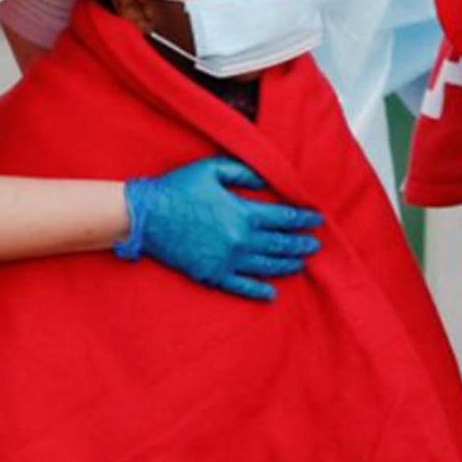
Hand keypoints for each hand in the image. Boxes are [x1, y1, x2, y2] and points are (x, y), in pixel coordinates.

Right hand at [121, 157, 322, 301]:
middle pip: (280, 245)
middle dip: (301, 244)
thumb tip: (265, 182)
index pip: (283, 218)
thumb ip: (243, 173)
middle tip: (314, 245)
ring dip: (287, 265)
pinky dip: (258, 291)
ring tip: (299, 264)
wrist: (146, 216)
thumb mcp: (211, 169)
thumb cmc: (177, 189)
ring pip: (266, 266)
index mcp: (243, 213)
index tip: (315, 219)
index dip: (302, 218)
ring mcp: (227, 261)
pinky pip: (241, 286)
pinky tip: (270, 292)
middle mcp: (240, 241)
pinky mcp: (212, 275)